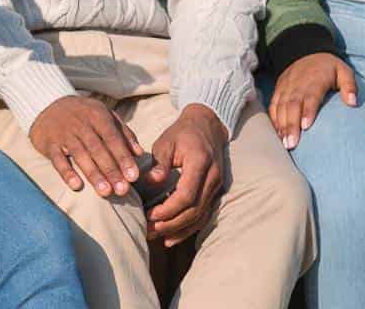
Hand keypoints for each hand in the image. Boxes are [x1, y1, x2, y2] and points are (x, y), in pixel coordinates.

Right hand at [29, 95, 144, 196]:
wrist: (48, 104)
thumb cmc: (84, 115)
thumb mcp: (105, 116)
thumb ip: (124, 133)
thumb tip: (139, 153)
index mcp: (97, 115)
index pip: (112, 138)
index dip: (123, 157)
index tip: (133, 177)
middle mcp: (80, 123)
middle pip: (97, 149)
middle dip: (111, 170)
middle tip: (122, 190)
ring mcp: (63, 133)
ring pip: (80, 154)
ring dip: (93, 174)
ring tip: (105, 192)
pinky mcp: (49, 143)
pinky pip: (57, 159)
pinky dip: (66, 172)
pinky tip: (76, 186)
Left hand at [145, 105, 228, 246]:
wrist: (207, 126)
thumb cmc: (183, 133)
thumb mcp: (166, 141)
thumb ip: (160, 162)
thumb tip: (152, 182)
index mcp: (200, 163)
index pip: (187, 195)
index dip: (168, 209)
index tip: (149, 216)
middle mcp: (213, 178)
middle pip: (194, 210)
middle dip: (171, 224)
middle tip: (148, 231)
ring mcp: (216, 186)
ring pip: (200, 216)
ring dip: (179, 230)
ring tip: (157, 238)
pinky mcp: (215, 192)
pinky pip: (204, 215)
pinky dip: (188, 228)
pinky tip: (172, 237)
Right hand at [268, 52, 356, 149]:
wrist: (306, 52)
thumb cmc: (328, 67)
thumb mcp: (344, 71)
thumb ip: (349, 86)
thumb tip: (353, 103)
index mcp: (314, 80)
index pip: (310, 97)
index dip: (307, 111)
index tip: (306, 127)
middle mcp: (297, 84)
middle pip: (292, 105)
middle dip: (290, 125)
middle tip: (292, 144)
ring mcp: (286, 87)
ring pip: (280, 107)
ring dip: (281, 125)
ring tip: (285, 143)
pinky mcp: (278, 90)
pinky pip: (273, 105)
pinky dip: (273, 119)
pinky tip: (277, 133)